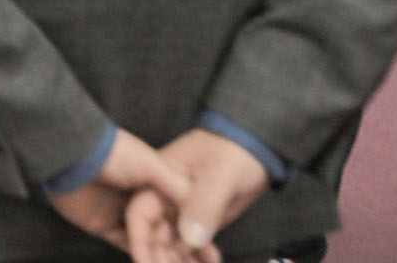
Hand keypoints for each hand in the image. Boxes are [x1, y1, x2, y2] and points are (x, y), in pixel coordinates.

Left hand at [48, 130, 192, 254]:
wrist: (69, 155)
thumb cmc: (112, 152)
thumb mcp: (151, 165)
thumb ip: (177, 189)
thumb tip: (200, 217)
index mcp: (158, 182)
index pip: (185, 214)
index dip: (199, 234)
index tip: (213, 254)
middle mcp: (144, 200)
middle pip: (170, 232)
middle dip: (186, 253)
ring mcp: (124, 215)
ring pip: (153, 244)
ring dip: (167, 259)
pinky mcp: (106, 227)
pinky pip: (130, 247)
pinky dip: (145, 259)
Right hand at [127, 129, 269, 262]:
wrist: (255, 146)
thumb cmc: (233, 152)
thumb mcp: (220, 176)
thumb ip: (204, 205)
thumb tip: (190, 240)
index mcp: (159, 181)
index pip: (140, 215)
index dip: (141, 244)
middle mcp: (164, 198)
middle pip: (155, 235)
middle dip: (163, 259)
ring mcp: (180, 210)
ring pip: (173, 244)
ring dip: (181, 262)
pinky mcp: (197, 219)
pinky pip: (192, 245)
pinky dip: (198, 259)